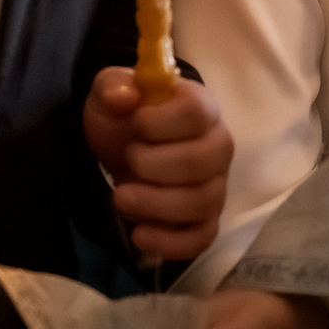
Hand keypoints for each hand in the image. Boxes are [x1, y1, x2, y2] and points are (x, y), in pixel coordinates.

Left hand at [83, 68, 232, 262]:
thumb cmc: (125, 119)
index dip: (160, 122)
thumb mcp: (110, 95)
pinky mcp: (205, 219)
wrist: (123, 150)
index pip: (196, 113)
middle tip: (125, 162)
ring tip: (121, 197)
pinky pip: (203, 237)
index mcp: (201, 107)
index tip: (134, 124)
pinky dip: (172, 242)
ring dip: (157, 204)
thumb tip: (124, 97)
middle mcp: (218, 146)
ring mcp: (216, 185)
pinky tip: (140, 235)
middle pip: (202, 161)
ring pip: (204, 202)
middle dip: (153, 166)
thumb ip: (113, 86)